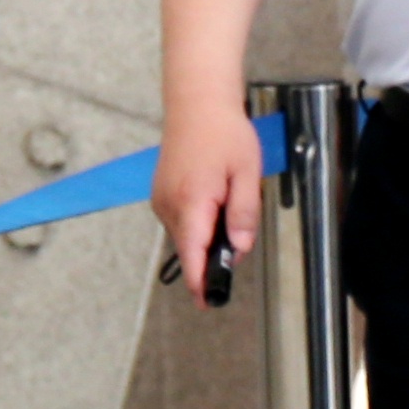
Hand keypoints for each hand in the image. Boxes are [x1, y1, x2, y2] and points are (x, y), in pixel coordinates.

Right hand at [151, 96, 266, 285]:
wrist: (197, 106)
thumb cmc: (224, 134)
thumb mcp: (247, 173)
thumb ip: (244, 213)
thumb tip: (240, 247)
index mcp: (191, 202)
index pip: (193, 254)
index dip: (201, 281)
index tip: (207, 302)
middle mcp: (169, 206)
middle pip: (192, 247)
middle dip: (216, 250)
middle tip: (240, 228)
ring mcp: (162, 201)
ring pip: (188, 235)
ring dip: (209, 232)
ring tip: (229, 197)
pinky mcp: (162, 196)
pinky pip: (183, 221)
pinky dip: (200, 220)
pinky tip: (215, 197)